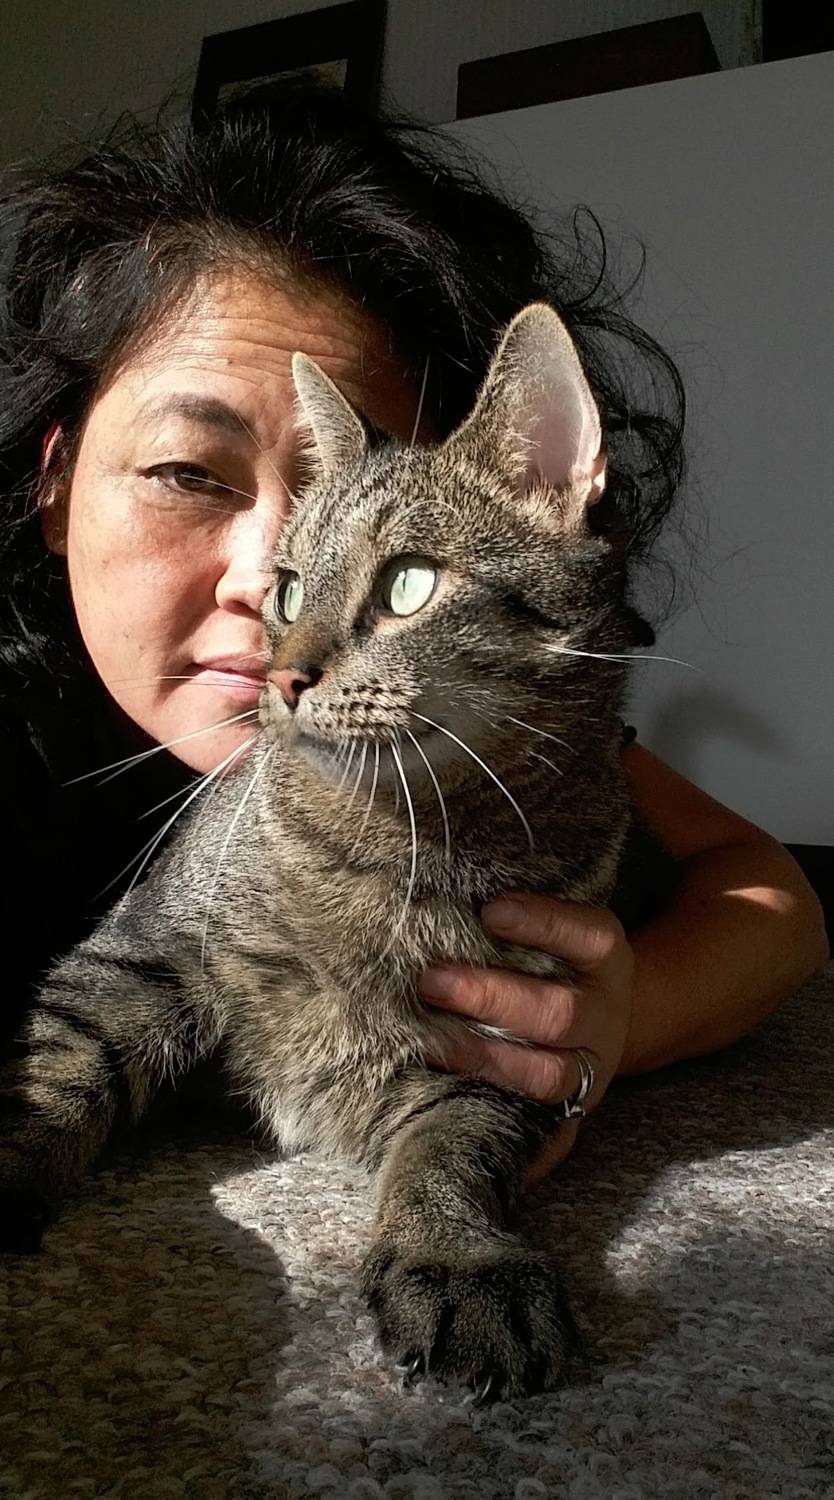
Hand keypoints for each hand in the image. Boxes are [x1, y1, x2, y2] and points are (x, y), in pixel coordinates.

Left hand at [418, 893, 635, 1185]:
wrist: (600, 1019)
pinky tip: (455, 1126)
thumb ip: (509, 912)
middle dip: (491, 998)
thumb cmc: (549, 958)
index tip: (490, 911)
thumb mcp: (552, 925)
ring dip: (484, 1060)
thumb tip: (441, 884)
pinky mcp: (570, 1118)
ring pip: (547, 1077)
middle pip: (558, 1013)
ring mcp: (590, 1072)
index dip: (542, 924)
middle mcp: (604, 1015)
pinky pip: (546, 1139)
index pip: (585, 936)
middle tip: (430, 980)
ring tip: (426, 1041)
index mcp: (605, 958)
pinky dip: (510, 1143)